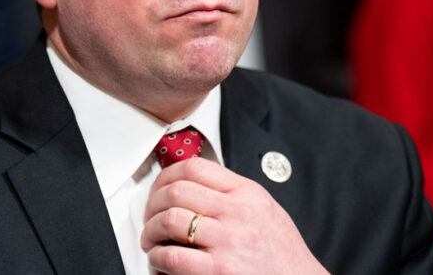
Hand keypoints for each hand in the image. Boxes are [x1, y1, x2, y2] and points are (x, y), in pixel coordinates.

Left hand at [141, 158, 329, 274]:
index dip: (165, 176)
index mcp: (247, 193)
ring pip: (170, 220)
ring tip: (152, 241)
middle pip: (177, 191)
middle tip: (150, 217)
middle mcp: (238, 213)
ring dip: (151, 231)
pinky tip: (160, 261)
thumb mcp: (265, 210)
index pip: (194, 167)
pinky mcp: (220, 271)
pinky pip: (173, 257)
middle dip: (152, 204)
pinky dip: (158, 258)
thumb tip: (194, 184)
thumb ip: (233, 195)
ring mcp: (228, 242)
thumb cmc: (283, 255)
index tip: (159, 189)